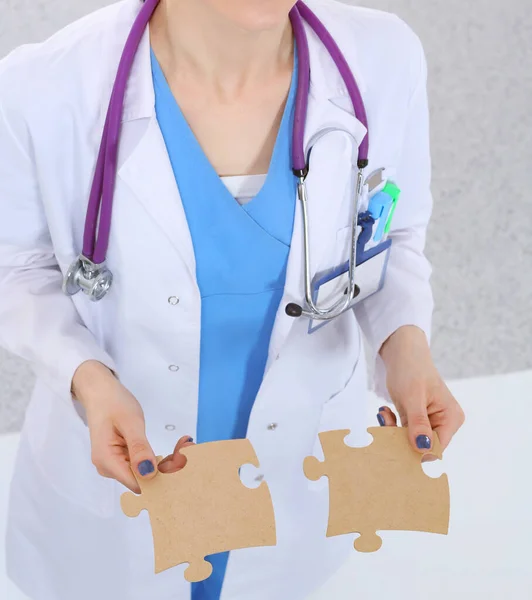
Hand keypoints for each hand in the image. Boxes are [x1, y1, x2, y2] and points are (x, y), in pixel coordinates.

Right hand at [72, 360, 194, 491]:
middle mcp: (109, 469)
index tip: (182, 460)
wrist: (100, 392)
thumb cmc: (113, 402)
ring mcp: (116, 465)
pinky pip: (144, 464)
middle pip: (144, 479)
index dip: (161, 477)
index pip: (138, 484)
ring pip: (147, 473)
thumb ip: (139, 448)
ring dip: (168, 461)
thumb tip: (148, 474)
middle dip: (168, 467)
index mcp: (107, 461)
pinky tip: (177, 446)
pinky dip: (160, 457)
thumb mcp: (130, 422)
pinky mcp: (123, 459)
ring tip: (185, 444)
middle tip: (188, 446)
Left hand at [377, 327, 464, 455]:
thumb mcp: (412, 397)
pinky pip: (403, 432)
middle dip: (401, 438)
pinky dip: (392, 425)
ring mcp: (430, 422)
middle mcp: (444, 423)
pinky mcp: (416, 420)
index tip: (394, 443)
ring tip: (384, 413)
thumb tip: (423, 448)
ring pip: (410, 441)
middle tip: (385, 421)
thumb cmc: (411, 368)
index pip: (436, 447)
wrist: (401, 351)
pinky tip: (386, 411)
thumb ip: (418, 423)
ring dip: (393, 431)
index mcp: (451, 418)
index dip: (416, 450)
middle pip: (422, 446)